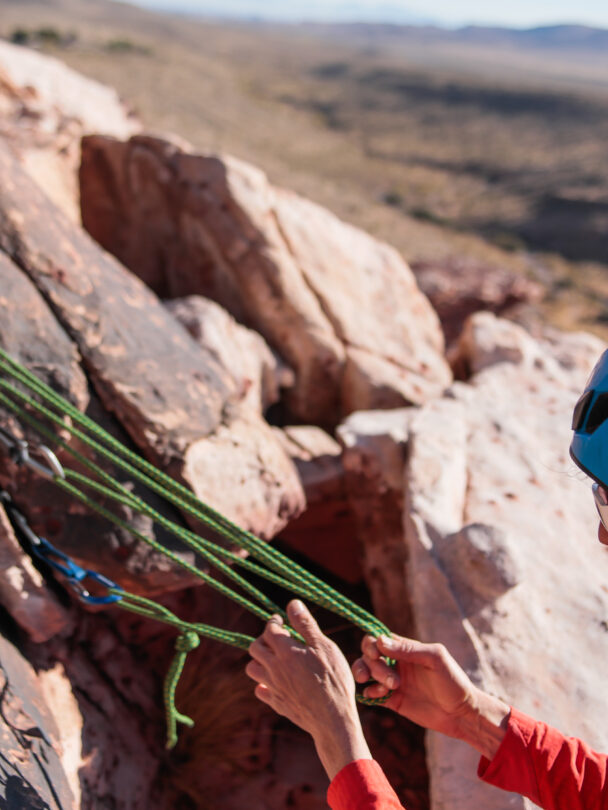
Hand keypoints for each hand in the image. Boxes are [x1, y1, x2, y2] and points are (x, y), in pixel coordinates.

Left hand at [247, 600, 370, 778]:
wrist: (332, 719)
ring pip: (252, 669)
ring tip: (276, 658)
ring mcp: (273, 688)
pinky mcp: (277, 704)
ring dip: (260, 660)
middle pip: (255, 648)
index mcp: (285, 651)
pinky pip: (260, 690)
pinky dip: (264, 683)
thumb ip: (306, 625)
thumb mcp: (324, 646)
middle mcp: (273, 668)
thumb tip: (292, 604)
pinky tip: (276, 681)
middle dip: (264, 639)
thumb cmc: (332, 679)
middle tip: (279, 638)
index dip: (275, 622)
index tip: (283, 620)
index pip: (269, 629)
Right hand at [352, 635, 508, 759]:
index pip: (377, 639)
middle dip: (373, 665)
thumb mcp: (434, 659)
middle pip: (368, 655)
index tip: (377, 655)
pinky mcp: (392, 701)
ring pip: (365, 672)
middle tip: (393, 681)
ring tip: (384, 688)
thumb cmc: (453, 681)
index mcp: (405, 649)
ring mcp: (392, 682)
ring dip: (366, 676)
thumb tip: (380, 641)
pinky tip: (381, 695)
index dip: (371, 645)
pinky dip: (368, 692)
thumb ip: (408, 649)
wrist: (461, 714)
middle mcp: (395, 663)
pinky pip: (370, 693)